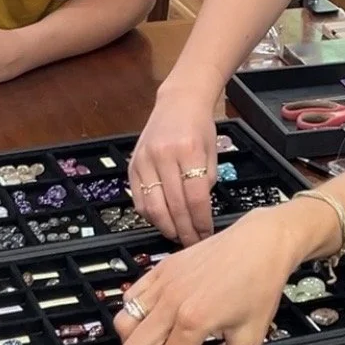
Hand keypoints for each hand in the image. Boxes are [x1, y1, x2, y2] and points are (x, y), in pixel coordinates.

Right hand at [114, 207, 297, 344]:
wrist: (263, 243)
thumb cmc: (260, 283)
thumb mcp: (250, 338)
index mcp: (194, 319)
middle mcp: (172, 300)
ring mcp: (163, 281)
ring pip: (123, 323)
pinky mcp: (162, 267)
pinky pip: (131, 297)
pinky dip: (134, 315)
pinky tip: (155, 323)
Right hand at [130, 82, 219, 244]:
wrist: (179, 101)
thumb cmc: (200, 126)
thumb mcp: (212, 150)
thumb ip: (206, 180)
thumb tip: (200, 212)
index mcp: (189, 150)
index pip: (196, 197)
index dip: (201, 221)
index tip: (206, 234)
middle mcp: (164, 155)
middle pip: (174, 205)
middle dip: (185, 230)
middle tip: (193, 242)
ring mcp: (145, 159)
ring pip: (153, 206)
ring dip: (166, 227)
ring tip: (177, 236)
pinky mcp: (132, 164)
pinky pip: (139, 198)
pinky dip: (149, 215)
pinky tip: (160, 220)